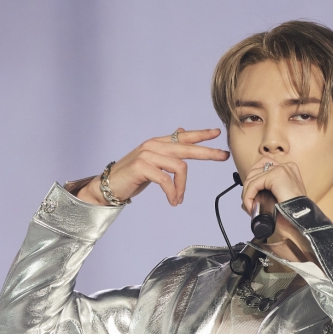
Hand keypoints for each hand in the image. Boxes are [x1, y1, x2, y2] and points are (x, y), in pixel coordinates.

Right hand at [78, 128, 229, 206]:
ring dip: (182, 187)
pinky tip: (173, 201)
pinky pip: (166, 180)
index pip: (182, 136)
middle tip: (224, 156)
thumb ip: (166, 150)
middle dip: (207, 152)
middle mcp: (153, 145)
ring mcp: (147, 154)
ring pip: (179, 166)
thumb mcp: (151, 161)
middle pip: (186, 147)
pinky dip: (173, 193)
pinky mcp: (142, 166)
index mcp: (157, 143)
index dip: (200, 134)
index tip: (217, 133)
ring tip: (178, 199)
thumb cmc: (132, 176)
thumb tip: (180, 132)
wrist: (108, 186)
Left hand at [241, 158, 305, 214]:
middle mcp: (286, 167)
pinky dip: (248, 196)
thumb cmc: (292, 216)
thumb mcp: (279, 201)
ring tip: (251, 207)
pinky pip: (253, 184)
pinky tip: (251, 207)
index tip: (252, 200)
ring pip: (252, 177)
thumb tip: (250, 197)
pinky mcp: (276, 175)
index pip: (263, 168)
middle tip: (249, 204)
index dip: (253, 183)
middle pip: (255, 170)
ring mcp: (281, 169)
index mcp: (288, 171)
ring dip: (247, 194)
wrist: (301, 222)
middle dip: (248, 188)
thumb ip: (268, 194)